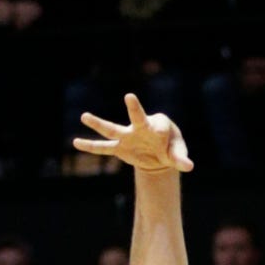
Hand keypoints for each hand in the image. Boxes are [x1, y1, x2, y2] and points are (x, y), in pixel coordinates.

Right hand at [74, 93, 192, 173]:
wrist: (159, 156)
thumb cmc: (171, 148)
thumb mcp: (178, 153)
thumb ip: (181, 158)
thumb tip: (188, 166)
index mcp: (158, 124)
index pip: (159, 126)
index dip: (162, 133)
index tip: (164, 138)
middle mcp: (141, 127)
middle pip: (136, 117)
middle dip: (135, 109)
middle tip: (130, 97)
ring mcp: (128, 137)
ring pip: (112, 129)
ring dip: (99, 124)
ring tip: (84, 116)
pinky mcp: (120, 148)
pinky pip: (103, 148)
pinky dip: (90, 146)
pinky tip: (76, 143)